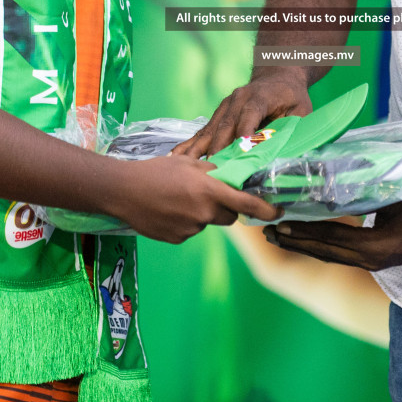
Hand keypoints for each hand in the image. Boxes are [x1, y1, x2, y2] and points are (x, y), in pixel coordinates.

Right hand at [105, 155, 280, 244]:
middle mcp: (204, 212)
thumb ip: (213, 171)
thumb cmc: (156, 171)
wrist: (123, 191)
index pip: (246, 203)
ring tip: (179, 199)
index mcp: (209, 190)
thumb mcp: (188, 163)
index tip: (278, 212)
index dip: (266, 210)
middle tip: (210, 194)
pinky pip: (191, 230)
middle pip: (229, 216)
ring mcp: (191, 228)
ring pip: (208, 223)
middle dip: (227, 207)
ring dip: (203, 213)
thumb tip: (231, 177)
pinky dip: (186, 222)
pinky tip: (169, 210)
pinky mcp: (178, 239)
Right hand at [172, 67, 312, 157]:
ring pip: (211, 129)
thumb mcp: (301, 111)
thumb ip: (292, 128)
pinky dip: (191, 144)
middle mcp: (238, 99)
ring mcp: (225, 105)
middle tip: (213, 171)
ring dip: (199, 149)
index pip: (250, 114)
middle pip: (226, 125)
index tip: (238, 152)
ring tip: (187, 168)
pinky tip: (177, 157)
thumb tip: (285, 153)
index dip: (244, 132)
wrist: (278, 75)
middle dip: (219, 148)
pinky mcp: (218, 113)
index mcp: (260, 96)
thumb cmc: (292, 97)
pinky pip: (204, 130)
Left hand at [262, 201, 401, 271]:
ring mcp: (379, 262)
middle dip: (295, 242)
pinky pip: (346, 253)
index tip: (277, 225)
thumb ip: (366, 196)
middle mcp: (373, 259)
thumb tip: (334, 183)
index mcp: (376, 247)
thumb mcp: (397, 197)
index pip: (331, 239)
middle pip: (326, 252)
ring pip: (334, 254)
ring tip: (280, 236)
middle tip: (267, 234)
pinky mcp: (383, 258)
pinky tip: (312, 237)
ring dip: (306, 245)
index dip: (303, 233)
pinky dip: (325, 244)